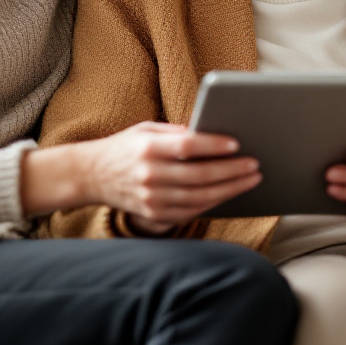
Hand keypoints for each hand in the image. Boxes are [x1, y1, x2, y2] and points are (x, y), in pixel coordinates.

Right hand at [78, 122, 260, 234]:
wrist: (91, 175)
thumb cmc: (124, 147)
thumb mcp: (145, 130)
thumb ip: (176, 132)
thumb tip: (210, 131)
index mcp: (147, 148)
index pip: (186, 146)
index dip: (213, 145)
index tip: (236, 144)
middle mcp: (149, 174)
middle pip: (199, 175)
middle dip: (231, 171)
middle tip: (255, 165)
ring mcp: (151, 198)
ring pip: (199, 198)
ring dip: (229, 190)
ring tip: (250, 180)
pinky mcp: (153, 214)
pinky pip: (190, 212)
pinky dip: (212, 203)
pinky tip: (229, 194)